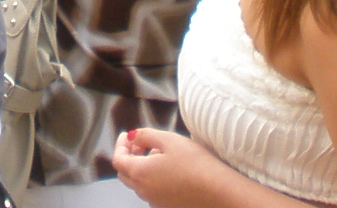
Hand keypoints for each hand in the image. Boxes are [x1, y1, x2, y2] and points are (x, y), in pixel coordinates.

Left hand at [113, 127, 240, 205]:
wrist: (218, 190)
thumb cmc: (195, 164)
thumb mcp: (169, 140)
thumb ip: (145, 135)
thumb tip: (132, 137)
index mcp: (140, 173)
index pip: (118, 160)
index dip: (120, 145)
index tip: (127, 135)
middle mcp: (144, 191)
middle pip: (125, 173)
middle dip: (128, 156)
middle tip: (139, 143)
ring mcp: (155, 201)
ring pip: (138, 183)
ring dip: (141, 167)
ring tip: (158, 153)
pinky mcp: (167, 205)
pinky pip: (151, 191)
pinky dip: (151, 178)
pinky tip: (168, 168)